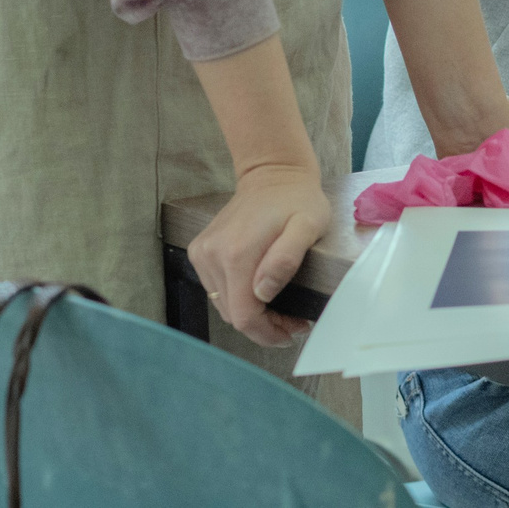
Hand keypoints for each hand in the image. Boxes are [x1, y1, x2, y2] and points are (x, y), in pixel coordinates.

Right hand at [188, 160, 329, 347]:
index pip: (244, 316)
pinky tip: (261, 291)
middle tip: (293, 321)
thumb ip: (286, 259)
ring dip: (252, 313)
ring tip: (281, 307)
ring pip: (225, 305)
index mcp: (237, 254)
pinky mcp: (200, 252)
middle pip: (234, 314)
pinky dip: (238, 297)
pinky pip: (218, 289)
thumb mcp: (308, 225)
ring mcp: (203, 254)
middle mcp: (212, 255)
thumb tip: (263, 292)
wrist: (273, 174)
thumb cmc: (297, 200)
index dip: (267, 333)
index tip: (291, 332)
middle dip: (264, 325)